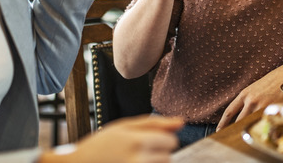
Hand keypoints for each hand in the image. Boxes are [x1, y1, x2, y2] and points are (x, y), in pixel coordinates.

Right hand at [40, 115, 183, 162]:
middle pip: (168, 157)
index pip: (171, 141)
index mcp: (138, 141)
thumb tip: (182, 122)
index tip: (147, 140)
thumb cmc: (100, 145)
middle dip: (158, 153)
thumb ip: (155, 123)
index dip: (162, 139)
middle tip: (137, 152)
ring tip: (133, 160)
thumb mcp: (124, 126)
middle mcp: (139, 160)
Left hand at [216, 59, 282, 130]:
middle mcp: (251, 100)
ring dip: (251, 129)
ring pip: (252, 123)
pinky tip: (265, 132)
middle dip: (236, 129)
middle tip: (233, 136)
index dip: (223, 122)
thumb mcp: (257, 88)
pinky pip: (265, 123)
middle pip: (239, 121)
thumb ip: (249, 100)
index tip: (219, 130)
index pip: (230, 111)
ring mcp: (262, 106)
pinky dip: (264, 128)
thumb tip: (243, 113)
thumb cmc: (273, 81)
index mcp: (245, 93)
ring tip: (250, 134)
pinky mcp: (273, 110)